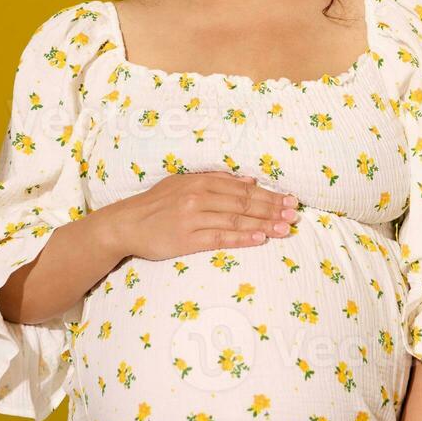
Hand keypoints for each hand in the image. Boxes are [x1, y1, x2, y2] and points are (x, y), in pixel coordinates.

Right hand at [98, 172, 300, 261]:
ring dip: (264, 224)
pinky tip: (259, 239)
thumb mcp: (184, 184)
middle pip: (244, 203)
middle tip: (295, 215)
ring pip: (236, 219)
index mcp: (200, 181)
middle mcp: (199, 196)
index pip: (243, 189)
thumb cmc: (157, 204)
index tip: (289, 200)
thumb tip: (250, 181)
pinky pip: (220, 237)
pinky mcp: (187, 238)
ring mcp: (193, 218)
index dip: (269, 195)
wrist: (126, 224)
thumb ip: (216, 181)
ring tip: (285, 229)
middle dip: (273, 209)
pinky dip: (242, 237)